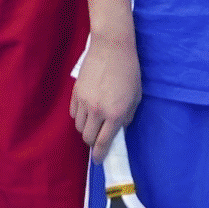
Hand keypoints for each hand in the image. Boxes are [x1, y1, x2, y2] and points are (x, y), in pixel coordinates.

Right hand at [69, 36, 141, 162]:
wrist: (112, 47)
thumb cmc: (129, 71)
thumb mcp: (136, 97)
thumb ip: (127, 116)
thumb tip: (118, 129)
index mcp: (115, 114)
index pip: (103, 142)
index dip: (100, 155)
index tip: (98, 160)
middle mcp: (97, 111)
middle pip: (87, 137)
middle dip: (92, 142)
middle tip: (98, 138)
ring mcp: (84, 101)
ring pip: (78, 126)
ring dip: (85, 129)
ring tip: (93, 123)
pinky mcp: (75, 92)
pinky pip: (73, 113)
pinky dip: (78, 117)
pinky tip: (86, 112)